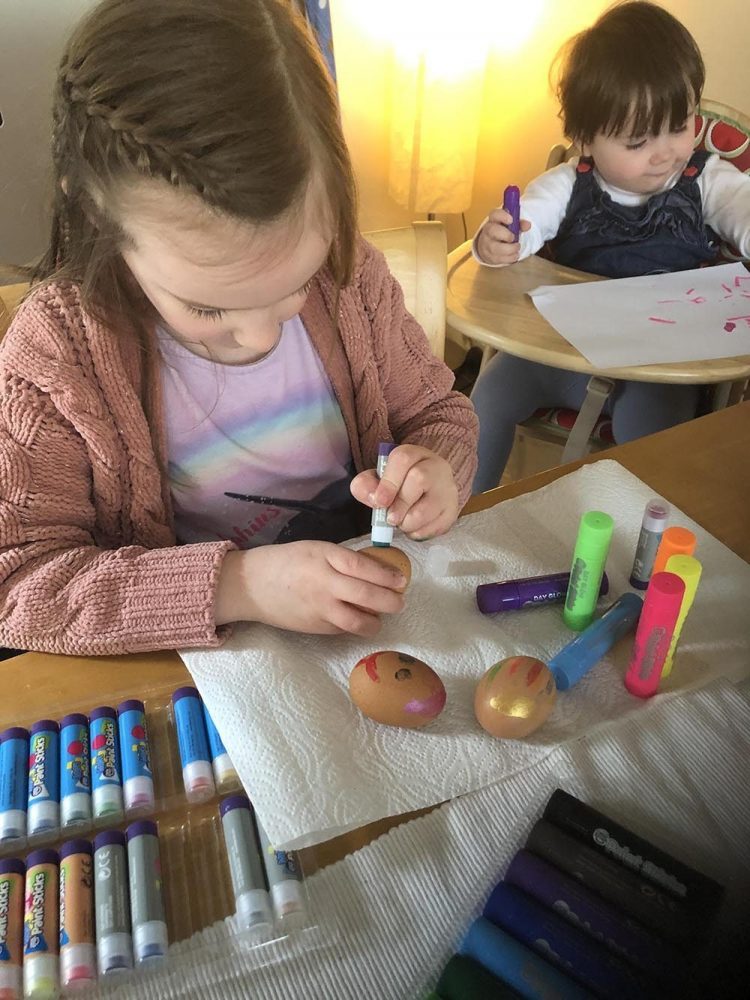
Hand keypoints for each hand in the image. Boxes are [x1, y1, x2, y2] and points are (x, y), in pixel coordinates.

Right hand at [214, 542, 405, 634]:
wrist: (251, 585)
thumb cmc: (287, 561)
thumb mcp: (316, 550)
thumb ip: (343, 559)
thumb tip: (378, 569)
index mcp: (324, 557)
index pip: (362, 567)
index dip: (386, 575)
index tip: (401, 580)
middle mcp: (323, 584)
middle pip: (366, 595)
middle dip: (390, 601)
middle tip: (401, 602)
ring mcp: (319, 609)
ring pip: (358, 621)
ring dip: (376, 621)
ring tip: (381, 617)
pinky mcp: (314, 627)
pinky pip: (343, 628)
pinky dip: (355, 625)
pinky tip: (358, 619)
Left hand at [350, 444, 459, 540]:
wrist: (427, 491)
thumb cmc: (398, 485)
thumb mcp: (377, 479)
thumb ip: (366, 485)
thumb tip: (374, 499)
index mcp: (414, 454)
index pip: (403, 459)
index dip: (389, 482)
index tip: (379, 502)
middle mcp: (435, 466)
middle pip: (419, 479)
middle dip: (400, 504)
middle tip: (390, 519)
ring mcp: (448, 488)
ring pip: (429, 508)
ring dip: (409, 523)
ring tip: (402, 522)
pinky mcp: (453, 510)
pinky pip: (436, 526)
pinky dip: (419, 532)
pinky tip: (414, 527)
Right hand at [476, 207, 530, 265]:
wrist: (489, 245)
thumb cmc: (502, 232)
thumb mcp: (510, 226)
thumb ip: (520, 224)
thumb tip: (528, 225)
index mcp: (494, 220)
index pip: (495, 214)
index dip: (502, 216)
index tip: (511, 220)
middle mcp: (488, 232)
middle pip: (493, 230)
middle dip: (505, 234)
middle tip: (513, 238)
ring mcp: (487, 245)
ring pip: (495, 248)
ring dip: (510, 249)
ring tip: (517, 247)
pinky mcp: (489, 257)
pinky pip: (499, 259)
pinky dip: (510, 258)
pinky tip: (515, 255)